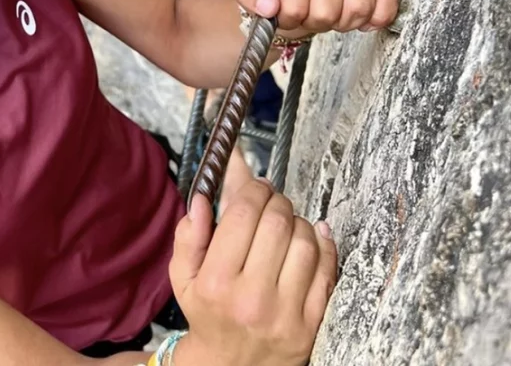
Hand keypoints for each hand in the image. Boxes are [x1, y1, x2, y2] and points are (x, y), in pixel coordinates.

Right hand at [169, 156, 337, 365]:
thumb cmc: (207, 313)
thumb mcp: (183, 278)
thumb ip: (188, 236)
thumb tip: (201, 199)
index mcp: (217, 282)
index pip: (243, 215)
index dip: (254, 190)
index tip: (257, 187)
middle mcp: (252, 298)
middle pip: (277, 223)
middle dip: (277, 201)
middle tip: (273, 201)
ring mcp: (286, 313)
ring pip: (305, 242)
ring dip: (299, 222)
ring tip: (288, 223)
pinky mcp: (312, 324)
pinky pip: (327, 270)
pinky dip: (323, 245)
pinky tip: (314, 236)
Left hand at [230, 0, 398, 36]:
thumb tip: (269, 5)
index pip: (296, 6)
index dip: (288, 18)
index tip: (284, 11)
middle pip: (328, 11)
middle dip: (314, 22)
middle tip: (307, 12)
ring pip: (358, 9)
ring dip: (341, 22)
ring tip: (328, 12)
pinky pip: (387, 1)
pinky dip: (375, 17)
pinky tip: (358, 19)